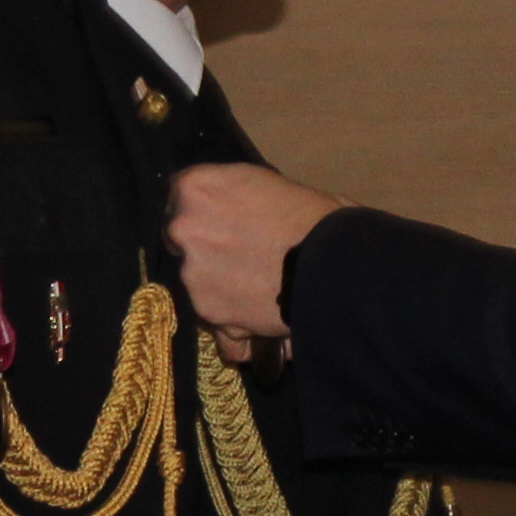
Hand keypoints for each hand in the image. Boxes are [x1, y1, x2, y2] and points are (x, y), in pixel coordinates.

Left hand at [168, 162, 337, 344]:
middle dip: (206, 249)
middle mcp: (184, 229)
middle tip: (242, 256)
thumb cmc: (315, 216)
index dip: (202, 211)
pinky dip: (236, 329)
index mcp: (198, 188)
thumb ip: (236, 199)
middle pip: (182, 241)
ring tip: (261, 291)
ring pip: (198, 283)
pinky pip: (218, 323)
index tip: (220, 219)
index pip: (180, 196)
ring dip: (221, 288)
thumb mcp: (270, 186)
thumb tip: (235, 214)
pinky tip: (261, 323)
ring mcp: (193, 275)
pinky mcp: (210, 313)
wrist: (335, 264)